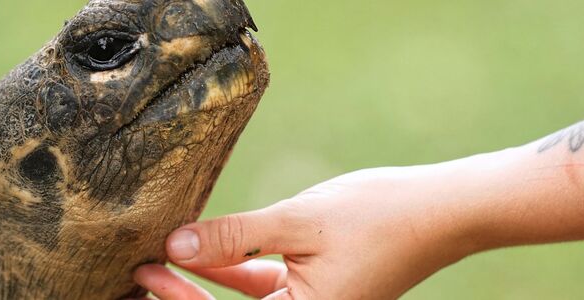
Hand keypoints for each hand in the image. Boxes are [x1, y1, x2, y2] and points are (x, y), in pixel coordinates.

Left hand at [134, 164, 483, 298]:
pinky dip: (238, 269)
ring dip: (207, 280)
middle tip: (142, 269)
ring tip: (165, 256)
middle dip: (183, 294)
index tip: (143, 272)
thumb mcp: (297, 222)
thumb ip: (234, 238)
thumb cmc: (378, 216)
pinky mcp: (318, 289)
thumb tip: (175, 246)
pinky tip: (209, 249)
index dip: (177, 298)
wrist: (441, 210)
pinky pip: (267, 286)